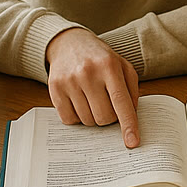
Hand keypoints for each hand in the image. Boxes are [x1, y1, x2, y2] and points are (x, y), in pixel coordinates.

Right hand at [46, 28, 139, 146]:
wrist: (69, 43)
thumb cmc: (100, 58)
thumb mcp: (122, 66)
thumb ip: (131, 91)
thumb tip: (132, 118)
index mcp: (109, 67)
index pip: (121, 102)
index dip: (128, 124)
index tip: (132, 142)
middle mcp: (88, 73)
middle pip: (104, 117)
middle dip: (109, 117)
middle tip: (107, 104)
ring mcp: (69, 81)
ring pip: (87, 121)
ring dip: (93, 117)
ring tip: (92, 98)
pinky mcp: (54, 88)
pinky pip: (69, 119)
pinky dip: (77, 117)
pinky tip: (79, 101)